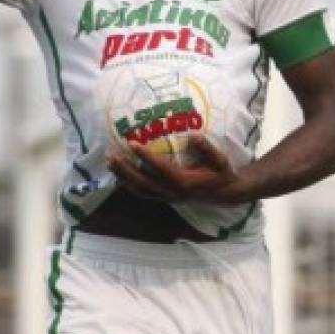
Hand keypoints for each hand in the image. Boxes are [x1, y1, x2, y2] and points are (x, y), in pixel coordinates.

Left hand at [109, 135, 250, 205]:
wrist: (224, 193)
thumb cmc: (221, 173)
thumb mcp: (220, 160)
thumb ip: (207, 149)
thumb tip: (193, 136)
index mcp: (185, 182)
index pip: (162, 169)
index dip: (147, 157)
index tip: (133, 143)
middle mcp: (173, 192)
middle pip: (144, 182)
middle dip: (126, 169)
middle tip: (112, 155)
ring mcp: (167, 197)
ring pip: (140, 190)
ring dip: (123, 176)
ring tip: (110, 162)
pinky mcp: (164, 198)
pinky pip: (142, 193)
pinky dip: (128, 185)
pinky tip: (118, 174)